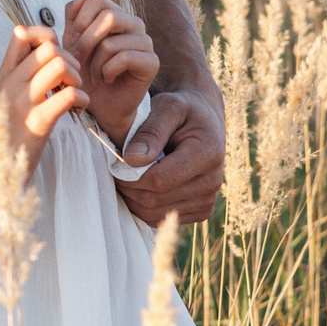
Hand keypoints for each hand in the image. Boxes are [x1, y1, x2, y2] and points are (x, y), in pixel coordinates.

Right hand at [0, 25, 85, 187]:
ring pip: (61, 65)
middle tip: (72, 80)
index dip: (47, 37)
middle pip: (49, 48)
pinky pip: (70, 95)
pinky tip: (78, 109)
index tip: (56, 58)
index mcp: (3, 74)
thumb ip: (20, 73)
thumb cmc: (8, 131)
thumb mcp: (5, 97)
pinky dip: (83, 100)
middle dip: (70, 60)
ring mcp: (23, 102)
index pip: (22, 33)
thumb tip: (43, 48)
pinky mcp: (38, 122)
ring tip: (75, 93)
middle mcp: (10, 83)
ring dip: (77, 78)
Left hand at [65, 0, 158, 145]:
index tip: (70, 42)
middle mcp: (133, 23)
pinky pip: (124, 58)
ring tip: (94, 74)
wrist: (100, 104)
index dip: (79, 19)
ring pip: (112, 41)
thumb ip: (74, 20)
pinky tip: (107, 78)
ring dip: (95, 62)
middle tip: (77, 60)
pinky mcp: (152, 61)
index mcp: (115, 13)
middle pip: (108, 16)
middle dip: (85, 40)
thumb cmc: (85, 72)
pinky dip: (108, 71)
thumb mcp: (73, 43)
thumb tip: (77, 0)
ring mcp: (145, 41)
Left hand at [118, 89, 225, 226]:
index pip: (160, 180)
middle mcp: (212, 183)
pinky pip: (160, 218)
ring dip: (132, 198)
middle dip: (127, 187)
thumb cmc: (182, 110)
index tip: (113, 161)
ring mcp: (208, 201)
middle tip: (114, 168)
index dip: (129, 175)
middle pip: (155, 200)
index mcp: (208, 154)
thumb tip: (131, 159)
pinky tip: (140, 184)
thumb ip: (150, 131)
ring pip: (154, 214)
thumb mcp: (167, 107)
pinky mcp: (200, 211)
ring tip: (127, 174)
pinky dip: (142, 206)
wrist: (203, 122)